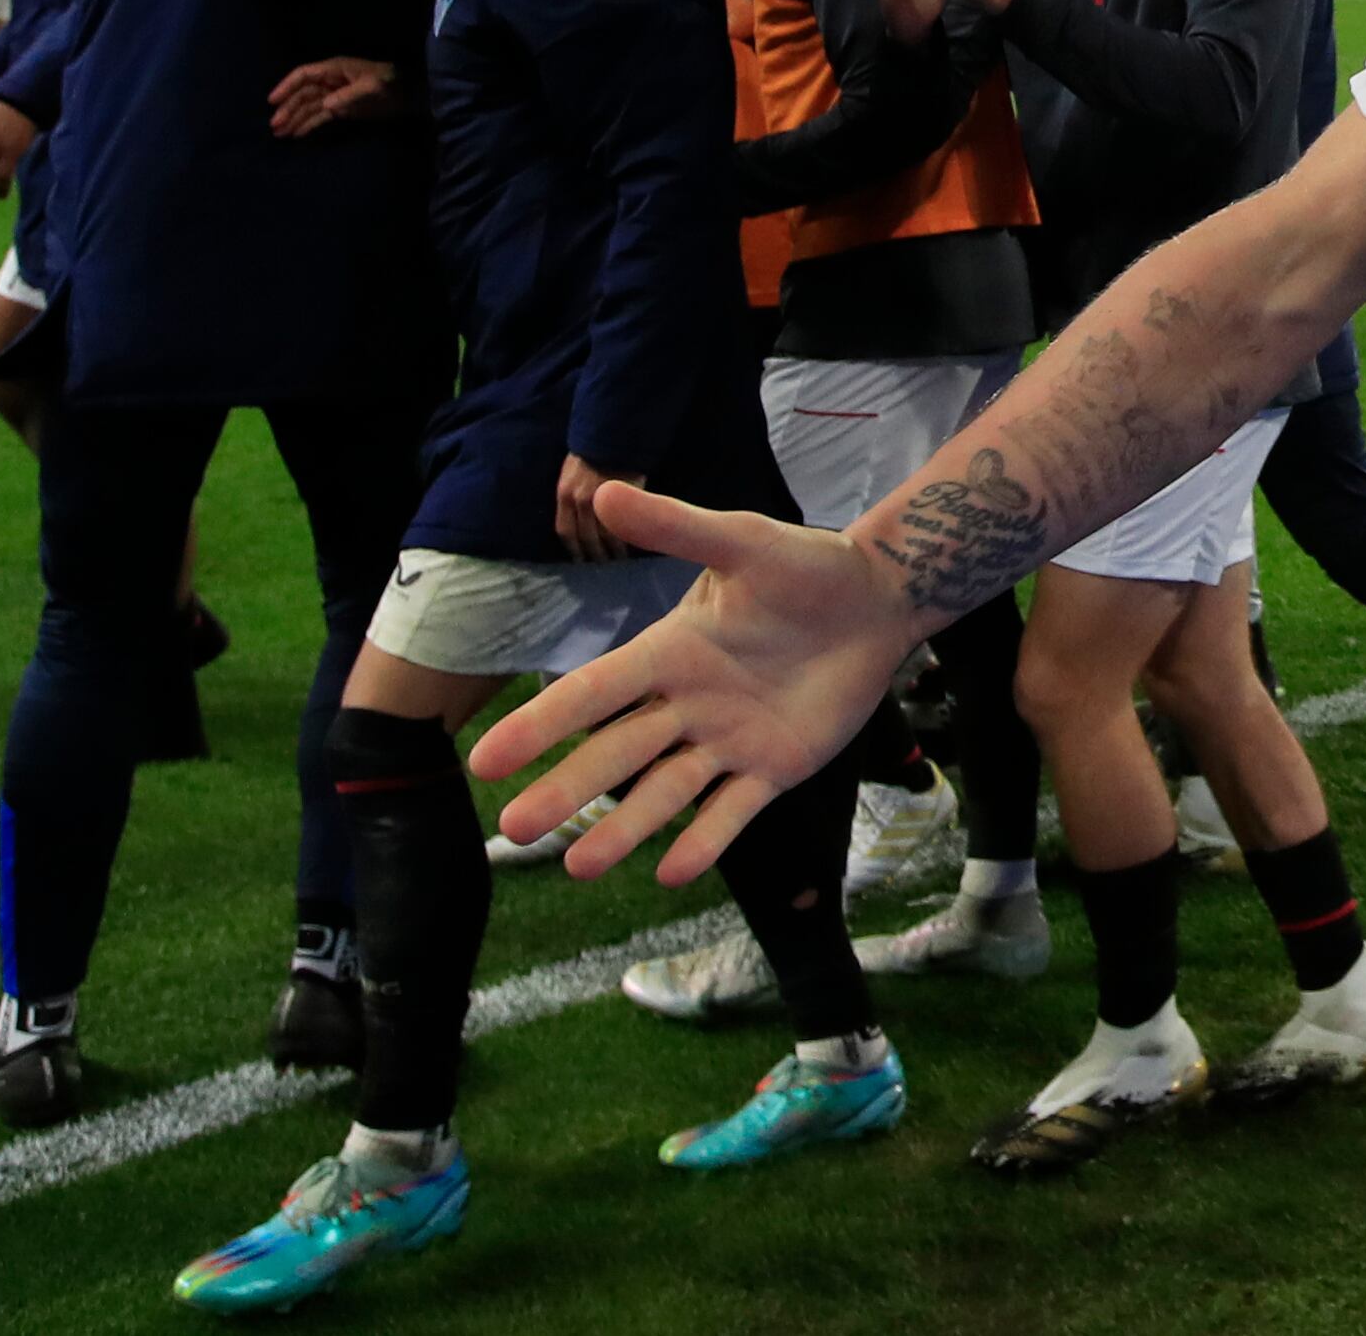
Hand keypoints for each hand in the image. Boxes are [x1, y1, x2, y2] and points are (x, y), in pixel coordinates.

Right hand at [267, 57, 400, 137]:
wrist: (409, 94)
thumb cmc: (391, 83)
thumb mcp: (372, 86)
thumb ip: (349, 95)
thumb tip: (326, 105)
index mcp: (335, 69)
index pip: (304, 75)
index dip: (286, 86)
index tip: (272, 100)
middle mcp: (330, 81)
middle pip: (302, 94)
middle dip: (288, 108)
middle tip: (274, 126)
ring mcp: (334, 96)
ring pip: (308, 107)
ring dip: (294, 119)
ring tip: (280, 134)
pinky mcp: (341, 109)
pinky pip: (319, 116)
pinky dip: (308, 124)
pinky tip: (297, 134)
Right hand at [470, 484, 916, 885]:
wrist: (879, 598)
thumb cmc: (807, 565)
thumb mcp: (742, 541)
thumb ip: (677, 526)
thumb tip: (602, 493)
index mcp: (670, 653)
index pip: (594, 693)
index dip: (542, 725)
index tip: (486, 760)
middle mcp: (688, 704)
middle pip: (617, 754)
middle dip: (567, 790)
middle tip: (512, 832)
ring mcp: (730, 740)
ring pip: (666, 792)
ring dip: (624, 829)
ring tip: (579, 865)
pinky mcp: (776, 765)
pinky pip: (735, 810)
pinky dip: (706, 839)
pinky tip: (672, 872)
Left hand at [555, 456, 641, 561]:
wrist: (613, 433)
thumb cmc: (591, 452)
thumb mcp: (571, 474)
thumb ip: (573, 497)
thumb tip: (580, 522)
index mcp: (564, 494)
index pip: (566, 531)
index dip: (573, 549)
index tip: (581, 560)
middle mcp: (580, 500)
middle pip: (587, 538)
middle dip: (594, 555)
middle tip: (603, 565)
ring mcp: (604, 499)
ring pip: (607, 535)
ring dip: (613, 551)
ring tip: (620, 560)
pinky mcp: (626, 497)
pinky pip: (626, 524)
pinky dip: (628, 538)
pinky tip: (631, 545)